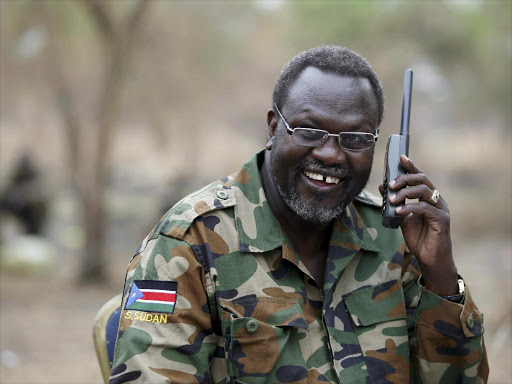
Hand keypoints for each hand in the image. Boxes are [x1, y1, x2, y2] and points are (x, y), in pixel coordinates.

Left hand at [379, 155, 457, 295]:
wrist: (430, 259)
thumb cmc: (418, 238)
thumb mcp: (401, 217)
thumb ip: (395, 202)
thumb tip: (382, 186)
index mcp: (428, 198)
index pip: (420, 177)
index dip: (411, 166)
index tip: (400, 157)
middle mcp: (437, 200)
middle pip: (423, 180)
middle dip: (405, 179)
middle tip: (391, 185)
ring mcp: (441, 209)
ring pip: (424, 191)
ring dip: (405, 193)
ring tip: (392, 200)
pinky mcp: (442, 220)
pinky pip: (425, 208)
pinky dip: (410, 208)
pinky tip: (399, 212)